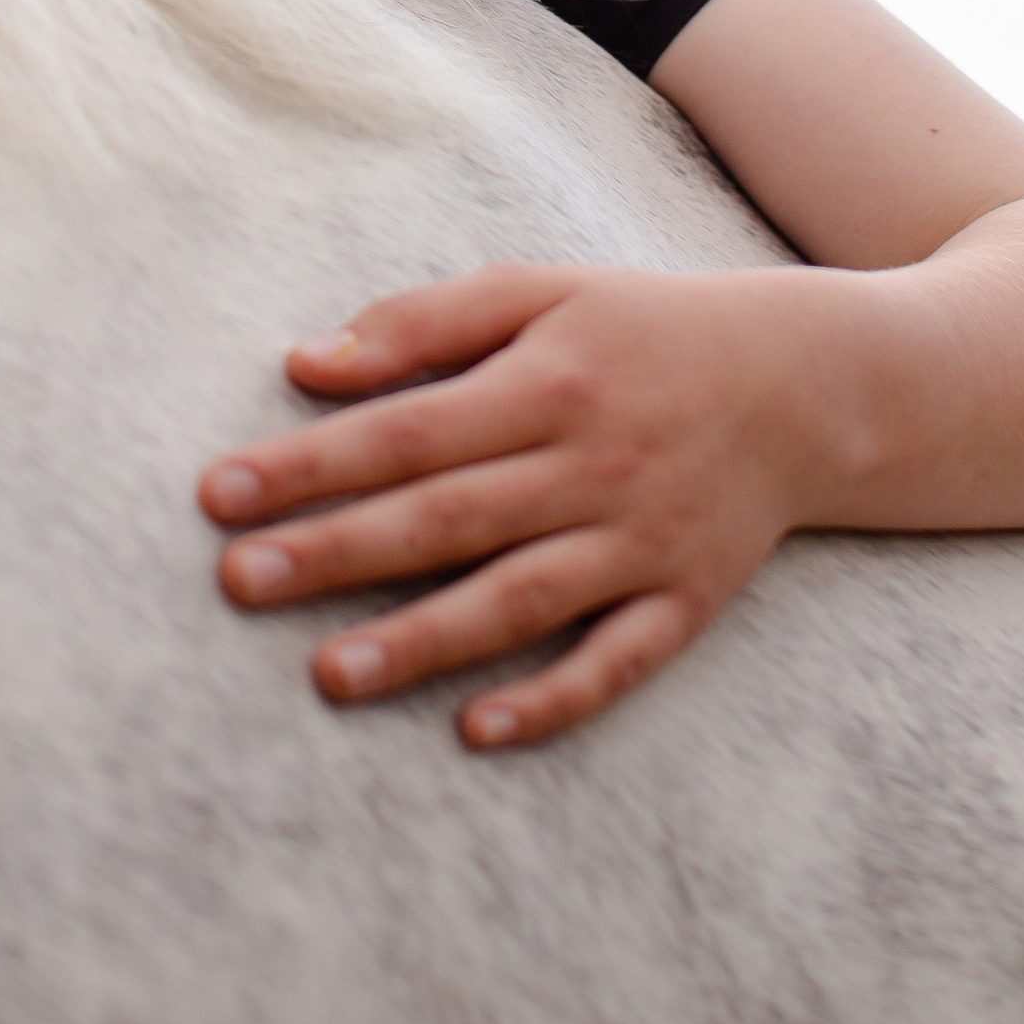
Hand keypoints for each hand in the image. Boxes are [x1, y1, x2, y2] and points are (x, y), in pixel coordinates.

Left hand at [198, 260, 821, 745]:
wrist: (804, 383)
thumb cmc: (641, 329)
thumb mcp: (540, 293)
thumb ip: (423, 323)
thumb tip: (306, 364)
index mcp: (548, 380)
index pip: (407, 429)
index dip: (311, 462)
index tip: (219, 492)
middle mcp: (592, 464)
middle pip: (448, 516)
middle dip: (336, 551)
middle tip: (235, 580)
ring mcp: (641, 541)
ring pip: (520, 600)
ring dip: (422, 640)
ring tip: (327, 674)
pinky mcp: (686, 601)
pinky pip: (616, 661)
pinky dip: (552, 699)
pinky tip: (477, 730)